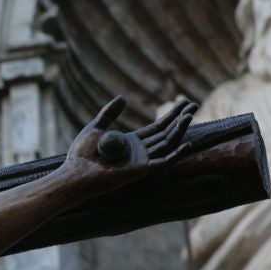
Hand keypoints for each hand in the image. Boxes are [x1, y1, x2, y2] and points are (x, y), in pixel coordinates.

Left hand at [61, 95, 195, 187]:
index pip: (157, 127)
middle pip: (166, 133)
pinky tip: (188, 144)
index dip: (171, 115)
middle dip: (180, 119)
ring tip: (189, 115)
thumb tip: (123, 97)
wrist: (76, 173)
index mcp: (131, 143)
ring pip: (167, 144)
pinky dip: (176, 154)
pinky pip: (164, 162)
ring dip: (179, 130)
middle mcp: (140, 152)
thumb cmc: (81, 154)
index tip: (183, 102)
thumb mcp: (95, 128)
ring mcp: (142, 161)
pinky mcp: (142, 170)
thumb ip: (109, 113)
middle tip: (194, 104)